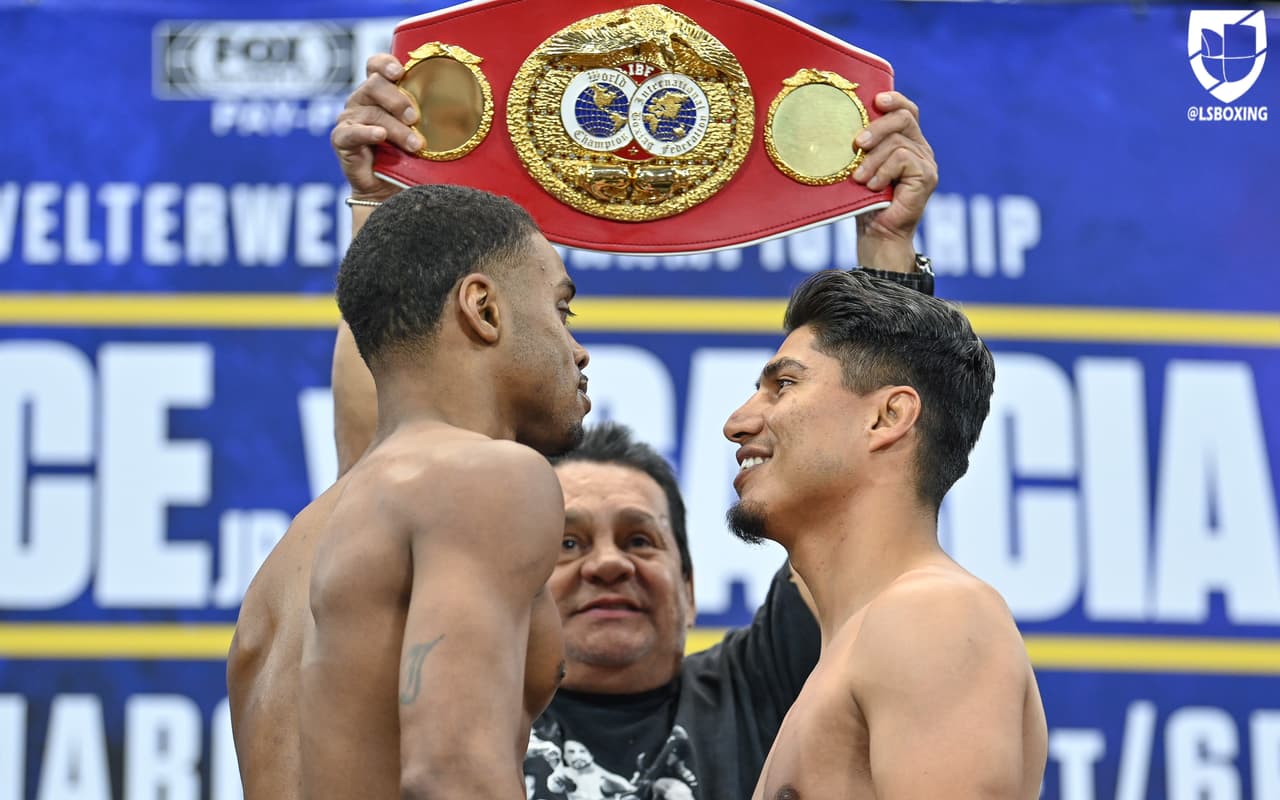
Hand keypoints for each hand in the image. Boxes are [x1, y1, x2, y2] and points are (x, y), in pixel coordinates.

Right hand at [330, 54, 423, 201]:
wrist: (389, 190)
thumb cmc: (407, 157)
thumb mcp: (422, 133)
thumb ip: (431, 117)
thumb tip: (465, 109)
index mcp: (379, 92)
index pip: (375, 66)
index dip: (385, 64)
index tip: (401, 71)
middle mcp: (361, 101)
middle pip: (374, 85)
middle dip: (398, 99)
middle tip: (416, 118)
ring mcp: (350, 119)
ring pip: (372, 113)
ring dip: (396, 128)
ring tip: (415, 144)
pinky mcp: (342, 139)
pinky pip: (352, 132)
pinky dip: (367, 133)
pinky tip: (380, 136)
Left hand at [849, 91, 937, 271]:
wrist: (877, 234)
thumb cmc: (864, 201)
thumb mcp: (861, 167)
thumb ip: (863, 147)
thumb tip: (843, 123)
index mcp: (907, 142)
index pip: (907, 110)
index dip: (894, 100)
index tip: (876, 99)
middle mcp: (921, 149)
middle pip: (903, 118)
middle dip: (876, 127)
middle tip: (856, 144)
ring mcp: (926, 162)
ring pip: (897, 142)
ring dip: (872, 159)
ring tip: (859, 178)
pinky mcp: (927, 177)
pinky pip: (902, 159)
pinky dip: (882, 171)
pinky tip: (872, 186)